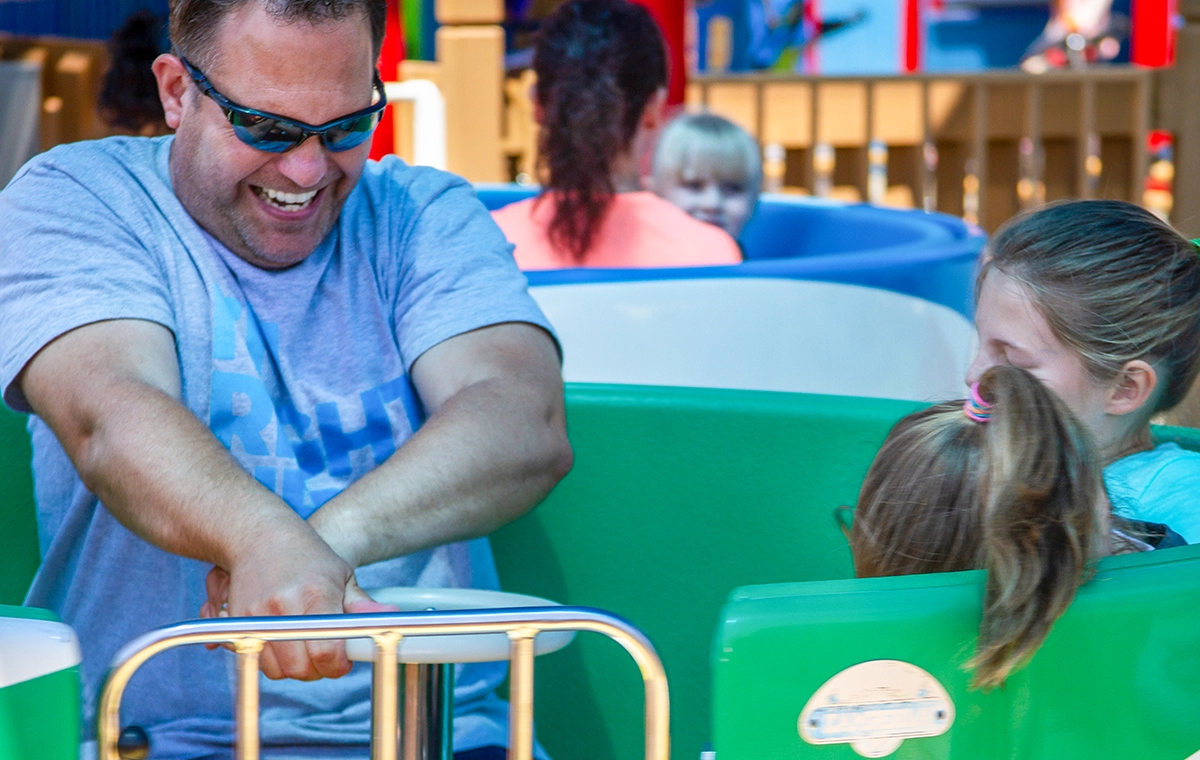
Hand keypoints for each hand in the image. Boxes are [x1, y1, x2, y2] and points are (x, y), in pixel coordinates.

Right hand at [199, 527, 396, 679]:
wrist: (261, 535)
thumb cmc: (308, 556)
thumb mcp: (341, 575)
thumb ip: (362, 605)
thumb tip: (391, 617)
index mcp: (316, 595)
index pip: (327, 653)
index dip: (338, 666)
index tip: (343, 661)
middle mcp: (284, 607)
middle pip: (301, 668)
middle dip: (317, 670)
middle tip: (325, 656)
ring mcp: (257, 615)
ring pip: (277, 669)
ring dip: (293, 667)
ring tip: (304, 647)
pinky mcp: (238, 620)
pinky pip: (255, 658)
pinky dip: (270, 659)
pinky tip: (282, 643)